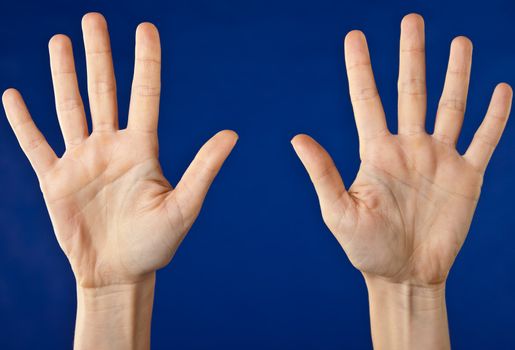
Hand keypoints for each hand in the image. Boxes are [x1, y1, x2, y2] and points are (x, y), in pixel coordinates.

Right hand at [2, 13, 237, 288]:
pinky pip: (35, 145)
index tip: (146, 28)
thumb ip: (204, 169)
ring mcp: (82, 161)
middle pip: (104, 91)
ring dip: (63, 75)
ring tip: (60, 40)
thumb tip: (233, 133)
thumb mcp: (184, 207)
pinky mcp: (55, 180)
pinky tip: (13, 95)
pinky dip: (23, 122)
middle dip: (99, 55)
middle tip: (93, 18)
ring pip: (70, 108)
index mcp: (142, 149)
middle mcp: (112, 148)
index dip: (145, 62)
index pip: (144, 95)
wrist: (119, 273)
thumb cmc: (155, 244)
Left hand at [292, 14, 511, 288]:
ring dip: (456, 74)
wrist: (403, 274)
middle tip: (411, 20)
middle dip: (412, 55)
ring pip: (450, 106)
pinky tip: (501, 88)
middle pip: (411, 90)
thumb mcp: (338, 212)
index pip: (366, 99)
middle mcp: (408, 147)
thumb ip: (323, 173)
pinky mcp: (467, 177)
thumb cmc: (365, 248)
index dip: (360, 67)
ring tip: (459, 42)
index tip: (354, 35)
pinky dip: (494, 115)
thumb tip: (296, 137)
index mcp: (376, 152)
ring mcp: (439, 159)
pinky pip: (484, 139)